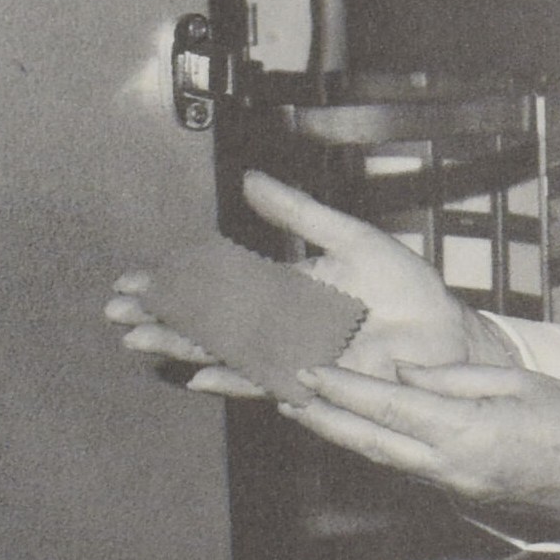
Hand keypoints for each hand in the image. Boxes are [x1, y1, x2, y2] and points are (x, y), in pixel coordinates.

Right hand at [107, 169, 515, 397]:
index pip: (216, 283)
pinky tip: (200, 376)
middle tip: (116, 314)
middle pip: (207, 320)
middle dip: (161, 316)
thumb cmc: (406, 290)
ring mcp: (291, 353)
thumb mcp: (351, 238)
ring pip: (224, 349)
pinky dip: (233, 378)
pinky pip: (264, 380)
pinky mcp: (312, 379)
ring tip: (140, 341)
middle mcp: (279, 324)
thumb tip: (250, 180)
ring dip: (183, 345)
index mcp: (284, 288)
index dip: (174, 283)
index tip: (133, 281)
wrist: (443, 337)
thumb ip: (299, 214)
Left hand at [292, 361, 559, 541]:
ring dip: (343, 434)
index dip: (341, 389)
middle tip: (283, 394)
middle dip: (323, 417)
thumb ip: (453, 379)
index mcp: (467, 432)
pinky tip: (361, 430)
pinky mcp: (464, 494)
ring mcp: (456, 487)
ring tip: (307, 409)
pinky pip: (408, 466)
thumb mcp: (518, 382)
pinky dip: (377, 445)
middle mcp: (451, 467)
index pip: (388, 408)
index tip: (305, 370)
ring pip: (384, 458)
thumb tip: (402, 375)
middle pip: (370, 442)